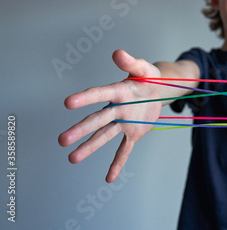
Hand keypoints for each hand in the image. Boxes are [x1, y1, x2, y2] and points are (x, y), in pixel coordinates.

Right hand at [58, 49, 162, 182]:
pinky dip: (118, 164)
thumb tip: (117, 52)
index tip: (68, 102)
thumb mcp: (146, 70)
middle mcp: (117, 108)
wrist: (159, 92)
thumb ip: (132, 63)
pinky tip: (109, 178)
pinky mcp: (133, 134)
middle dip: (81, 130)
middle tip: (62, 140)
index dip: (86, 98)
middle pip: (98, 120)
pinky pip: (124, 150)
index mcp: (119, 91)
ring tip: (72, 158)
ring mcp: (123, 122)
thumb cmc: (150, 79)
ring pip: (105, 136)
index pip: (101, 94)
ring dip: (90, 147)